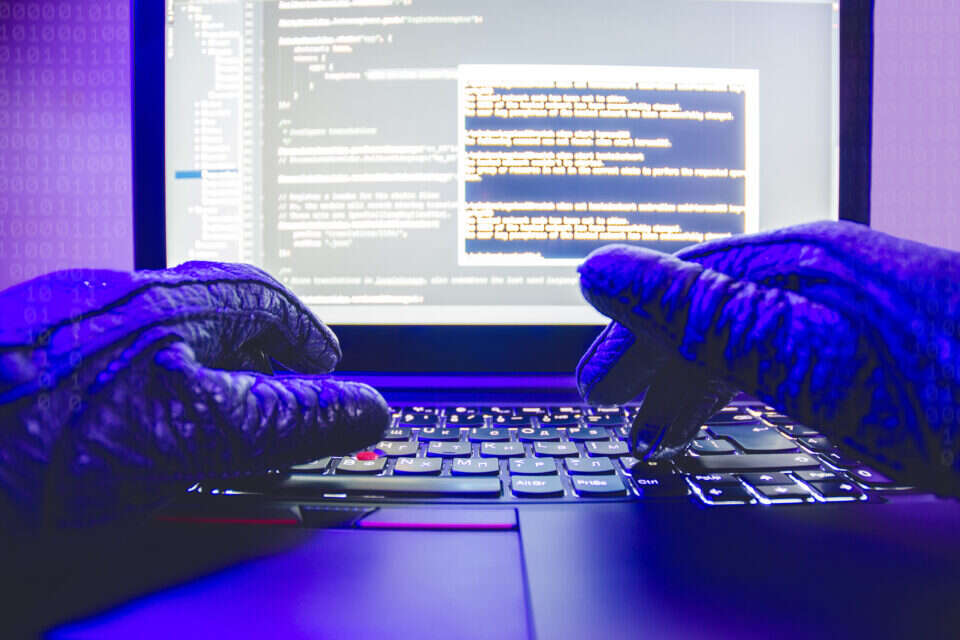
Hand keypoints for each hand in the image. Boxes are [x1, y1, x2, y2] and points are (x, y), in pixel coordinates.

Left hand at [0, 262, 389, 528]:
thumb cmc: (30, 446)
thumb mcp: (185, 441)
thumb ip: (283, 421)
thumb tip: (361, 411)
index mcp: (171, 314)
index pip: (277, 316)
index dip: (319, 353)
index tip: (344, 388)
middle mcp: (128, 299)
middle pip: (233, 296)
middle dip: (281, 334)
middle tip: (305, 373)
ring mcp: (84, 312)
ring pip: (185, 307)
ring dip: (230, 339)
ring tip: (245, 380)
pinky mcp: (47, 330)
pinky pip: (137, 324)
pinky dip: (175, 350)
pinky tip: (163, 385)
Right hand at [577, 221, 959, 495]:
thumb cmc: (950, 390)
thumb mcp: (806, 357)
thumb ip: (701, 314)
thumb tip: (605, 272)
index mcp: (791, 264)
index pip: (675, 290)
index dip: (624, 341)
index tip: (592, 388)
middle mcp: (817, 273)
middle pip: (706, 314)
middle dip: (653, 369)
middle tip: (620, 419)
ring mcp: (849, 305)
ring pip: (743, 337)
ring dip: (694, 383)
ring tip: (667, 431)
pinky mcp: (876, 340)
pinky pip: (781, 354)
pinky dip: (742, 387)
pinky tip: (740, 410)